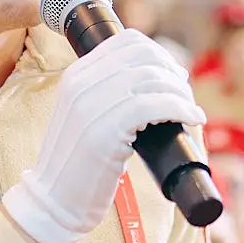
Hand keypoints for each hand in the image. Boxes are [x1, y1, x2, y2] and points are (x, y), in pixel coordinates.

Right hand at [2, 31, 203, 242]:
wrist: (52, 202)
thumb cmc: (77, 167)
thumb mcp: (86, 118)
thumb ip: (109, 96)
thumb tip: (157, 83)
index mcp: (75, 75)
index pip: (128, 40)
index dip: (160, 53)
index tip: (174, 75)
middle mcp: (80, 83)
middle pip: (144, 56)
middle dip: (174, 72)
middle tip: (185, 95)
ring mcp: (90, 106)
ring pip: (153, 78)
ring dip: (182, 93)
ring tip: (190, 110)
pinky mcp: (105, 131)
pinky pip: (154, 104)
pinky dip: (180, 108)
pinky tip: (192, 119)